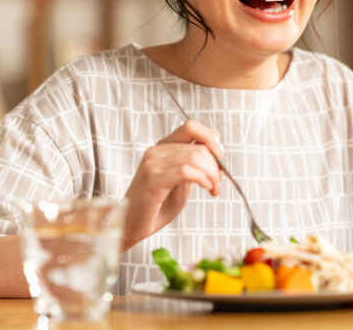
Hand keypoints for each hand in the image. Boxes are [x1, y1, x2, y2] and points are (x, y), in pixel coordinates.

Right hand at [122, 120, 223, 250]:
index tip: (221, 154)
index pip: (190, 127)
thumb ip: (195, 162)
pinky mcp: (153, 180)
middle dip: (216, 167)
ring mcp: (152, 164)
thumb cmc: (156, 205)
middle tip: (218, 184)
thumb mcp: (182, 180)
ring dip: (212, 175)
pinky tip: (206, 188)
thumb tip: (215, 143)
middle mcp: (156, 152)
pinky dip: (202, 178)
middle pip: (198, 148)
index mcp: (164, 147)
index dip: (210, 137)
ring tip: (213, 189)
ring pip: (194, 158)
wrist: (132, 225)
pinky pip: (185, 171)